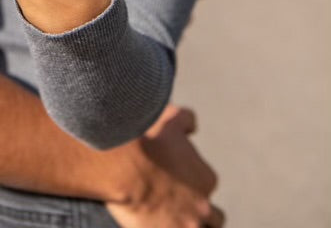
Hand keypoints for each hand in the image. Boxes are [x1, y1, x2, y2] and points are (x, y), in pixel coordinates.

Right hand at [107, 105, 224, 227]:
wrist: (121, 164)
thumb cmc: (146, 140)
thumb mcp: (170, 119)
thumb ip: (186, 120)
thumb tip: (192, 126)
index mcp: (206, 178)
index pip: (207, 184)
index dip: (192, 182)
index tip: (176, 179)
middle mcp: (202, 207)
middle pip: (213, 219)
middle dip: (199, 213)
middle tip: (179, 206)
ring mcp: (185, 227)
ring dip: (190, 224)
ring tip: (173, 220)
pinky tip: (154, 225)